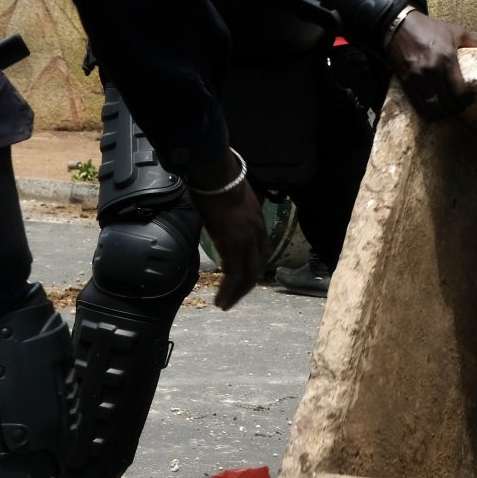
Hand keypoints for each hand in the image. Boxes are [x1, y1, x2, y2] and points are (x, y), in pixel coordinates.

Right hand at [186, 165, 268, 309]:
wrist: (216, 172)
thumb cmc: (217, 179)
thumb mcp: (230, 199)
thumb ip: (230, 212)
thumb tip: (219, 216)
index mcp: (257, 221)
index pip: (261, 252)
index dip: (253, 267)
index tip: (243, 278)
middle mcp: (257, 232)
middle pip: (257, 267)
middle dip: (246, 286)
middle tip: (234, 299)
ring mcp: (246, 239)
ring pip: (248, 275)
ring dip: (237, 293)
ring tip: (225, 305)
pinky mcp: (232, 245)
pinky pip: (233, 275)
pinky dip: (228, 291)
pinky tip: (220, 301)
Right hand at [385, 11, 476, 119]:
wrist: (399, 26)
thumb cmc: (430, 28)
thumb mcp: (456, 31)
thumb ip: (475, 42)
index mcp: (447, 59)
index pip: (459, 92)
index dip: (466, 101)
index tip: (469, 100)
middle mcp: (432, 71)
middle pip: (447, 102)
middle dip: (456, 108)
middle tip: (460, 106)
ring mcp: (417, 78)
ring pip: (433, 107)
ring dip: (443, 112)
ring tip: (448, 109)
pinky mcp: (406, 82)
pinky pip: (418, 105)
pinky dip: (428, 112)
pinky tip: (434, 110)